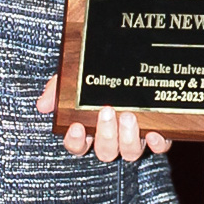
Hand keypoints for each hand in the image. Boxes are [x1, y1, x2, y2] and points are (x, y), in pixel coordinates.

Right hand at [36, 74, 172, 161]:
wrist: (131, 51)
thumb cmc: (99, 70)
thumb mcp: (77, 75)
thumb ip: (58, 88)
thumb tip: (43, 105)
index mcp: (90, 127)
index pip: (77, 145)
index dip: (75, 141)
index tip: (76, 126)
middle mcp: (113, 136)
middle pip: (106, 151)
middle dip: (106, 135)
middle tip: (106, 112)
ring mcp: (135, 136)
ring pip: (130, 152)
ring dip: (128, 138)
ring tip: (129, 117)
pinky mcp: (158, 132)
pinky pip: (160, 147)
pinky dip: (159, 143)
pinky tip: (154, 132)